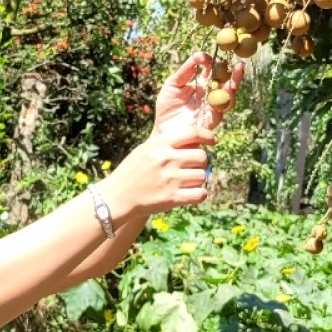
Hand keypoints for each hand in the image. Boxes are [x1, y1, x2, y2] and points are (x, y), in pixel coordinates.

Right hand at [101, 124, 216, 215]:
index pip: (193, 133)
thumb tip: (195, 139)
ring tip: (187, 182)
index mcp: (160, 144)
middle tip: (193, 167)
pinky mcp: (172, 198)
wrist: (118, 196)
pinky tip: (193, 193)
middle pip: (202, 156)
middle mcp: (167, 159)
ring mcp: (170, 179)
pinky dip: (200, 194)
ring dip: (198, 179)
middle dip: (201, 162)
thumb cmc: (133, 171)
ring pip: (202, 176)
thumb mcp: (146, 149)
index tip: (213, 141)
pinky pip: (200, 194)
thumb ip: (168, 144)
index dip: (207, 136)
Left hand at [153, 52, 244, 134]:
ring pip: (228, 93)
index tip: (204, 57)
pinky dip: (227, 97)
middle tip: (237, 61)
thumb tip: (197, 55)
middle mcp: (209, 93)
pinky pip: (224, 107)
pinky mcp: (213, 117)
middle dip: (232, 71)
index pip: (210, 69)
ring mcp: (212, 106)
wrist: (164, 132)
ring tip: (238, 70)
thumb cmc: (167, 109)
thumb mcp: (172, 85)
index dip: (209, 61)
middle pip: (224, 80)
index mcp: (200, 84)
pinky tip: (229, 88)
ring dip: (234, 81)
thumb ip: (185, 71)